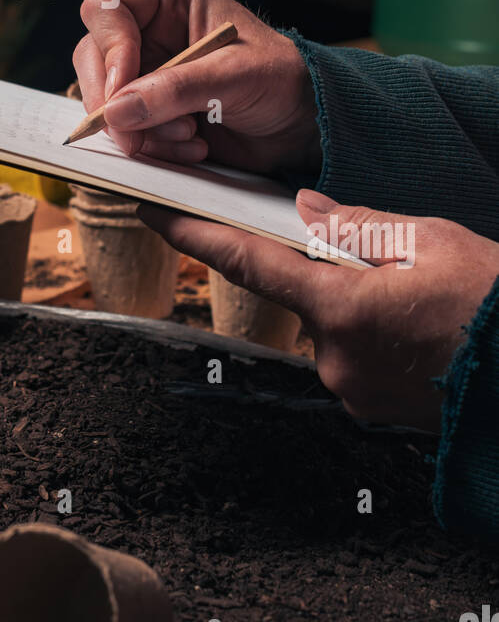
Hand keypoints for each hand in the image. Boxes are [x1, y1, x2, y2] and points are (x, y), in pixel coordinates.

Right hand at [73, 0, 319, 174]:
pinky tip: (192, 148)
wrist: (302, 122)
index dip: (109, 51)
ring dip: (140, 130)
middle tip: (139, 136)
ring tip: (190, 139)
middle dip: (115, 103)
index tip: (123, 93)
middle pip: (92, 56)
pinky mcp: (149, 108)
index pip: (106, 10)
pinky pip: (124, 128)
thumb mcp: (235, 77)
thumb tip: (117, 111)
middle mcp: (148, 29)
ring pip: (104, 99)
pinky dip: (151, 146)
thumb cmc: (281, 79)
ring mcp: (145, 70)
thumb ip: (176, 89)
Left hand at [138, 190, 498, 430]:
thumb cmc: (496, 306)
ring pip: (331, 325)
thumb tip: (308, 212)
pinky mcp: (371, 409)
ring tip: (419, 299)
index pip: (248, 263)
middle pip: (301, 294)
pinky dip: (372, 334)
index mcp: (341, 308)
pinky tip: (417, 327)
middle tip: (390, 263)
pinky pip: (352, 356)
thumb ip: (357, 225)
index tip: (156, 212)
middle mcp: (334, 358)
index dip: (195, 235)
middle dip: (328, 270)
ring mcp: (352, 391)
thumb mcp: (431, 241)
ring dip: (357, 305)